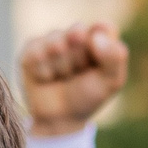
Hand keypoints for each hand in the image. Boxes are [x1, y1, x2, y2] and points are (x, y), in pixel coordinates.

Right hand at [20, 20, 128, 136]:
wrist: (59, 119)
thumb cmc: (87, 97)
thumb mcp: (112, 81)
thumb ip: (115, 56)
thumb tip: (95, 36)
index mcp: (98, 37)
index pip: (103, 27)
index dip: (99, 46)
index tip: (96, 65)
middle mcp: (75, 34)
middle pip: (78, 32)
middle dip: (78, 59)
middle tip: (78, 74)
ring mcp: (52, 40)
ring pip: (56, 42)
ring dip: (61, 67)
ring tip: (62, 78)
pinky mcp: (31, 49)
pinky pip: (37, 52)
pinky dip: (44, 71)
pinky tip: (46, 79)